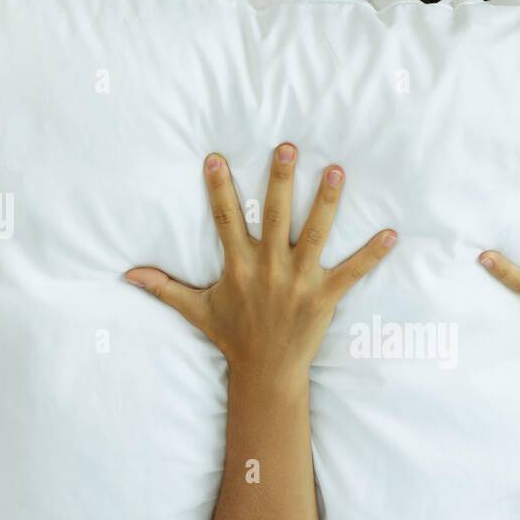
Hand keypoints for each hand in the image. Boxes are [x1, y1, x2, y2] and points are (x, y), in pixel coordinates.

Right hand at [126, 144, 396, 385]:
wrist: (265, 373)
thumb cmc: (233, 336)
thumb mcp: (196, 310)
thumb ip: (164, 288)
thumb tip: (128, 275)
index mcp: (238, 266)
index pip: (225, 220)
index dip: (219, 189)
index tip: (216, 157)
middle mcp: (268, 268)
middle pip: (275, 216)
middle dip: (280, 180)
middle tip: (288, 146)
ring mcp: (298, 281)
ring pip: (316, 234)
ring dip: (327, 202)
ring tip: (337, 170)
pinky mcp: (324, 297)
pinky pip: (352, 272)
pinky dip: (373, 254)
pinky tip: (392, 234)